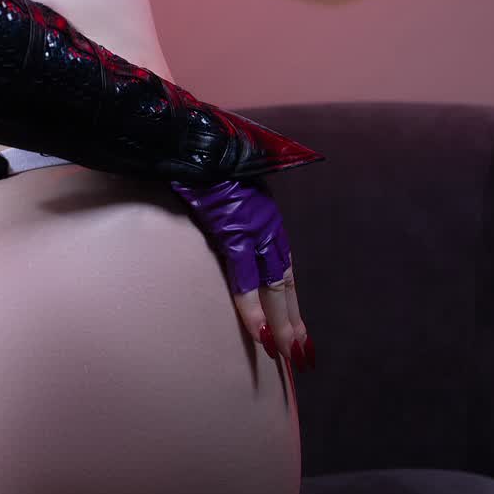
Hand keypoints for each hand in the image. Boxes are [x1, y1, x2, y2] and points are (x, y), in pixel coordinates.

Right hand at [170, 176, 315, 370]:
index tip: (297, 334)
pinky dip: (252, 305)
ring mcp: (253, 225)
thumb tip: (220, 240)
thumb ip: (225, 221)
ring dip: (281, 322)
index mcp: (264, 218)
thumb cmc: (199, 163)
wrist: (191, 137)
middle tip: (301, 356)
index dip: (289, 303)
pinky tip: (260, 332)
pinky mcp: (233, 226)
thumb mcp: (218, 197)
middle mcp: (266, 223)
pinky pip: (244, 274)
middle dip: (293, 320)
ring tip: (287, 353)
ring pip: (274, 284)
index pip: (282, 269)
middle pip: (284, 281)